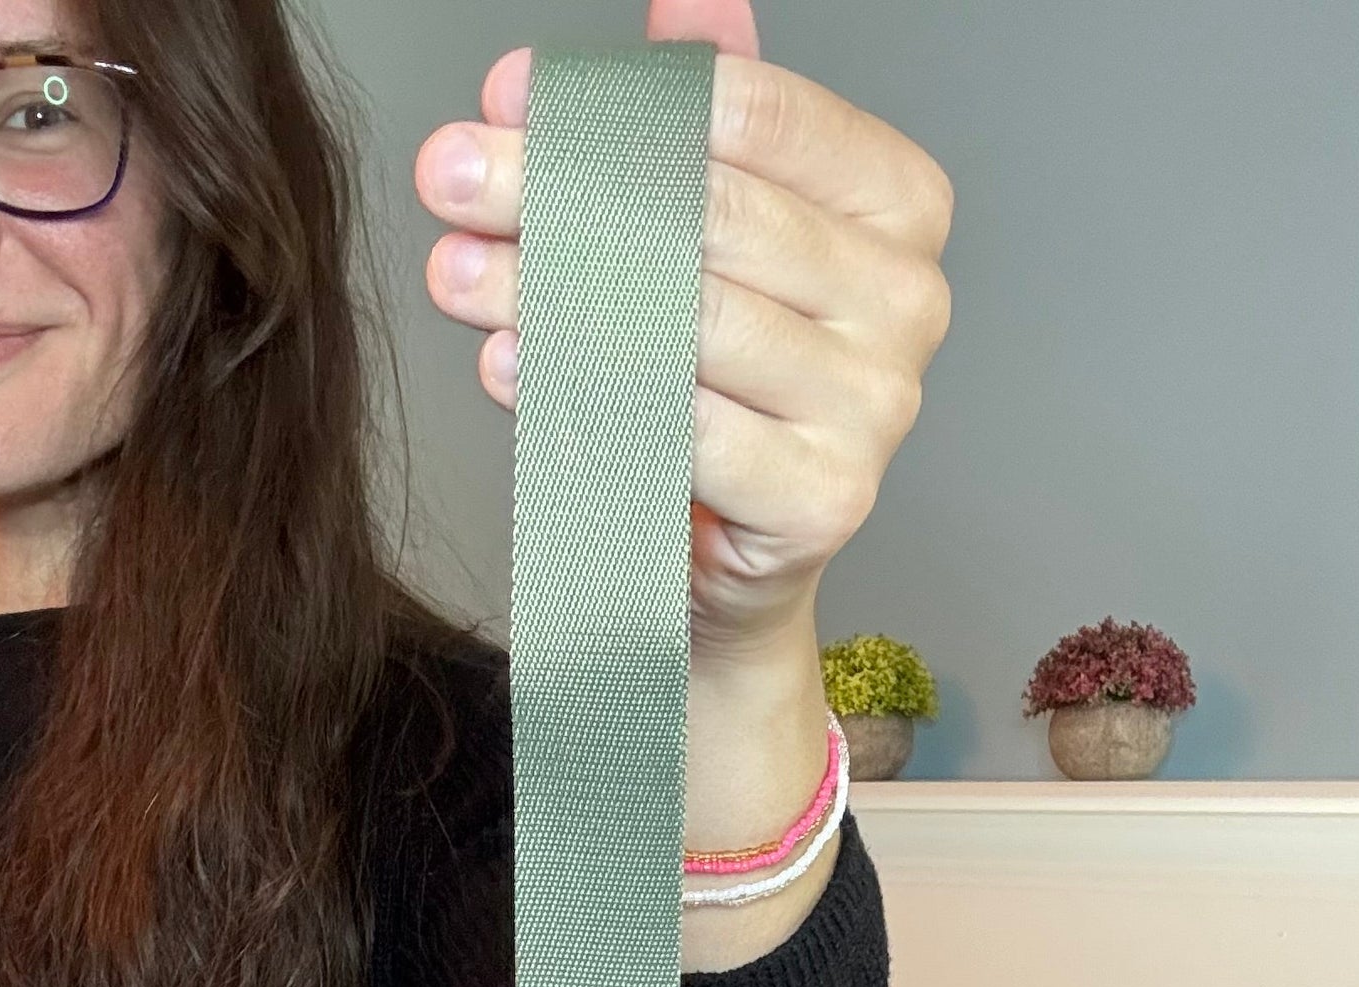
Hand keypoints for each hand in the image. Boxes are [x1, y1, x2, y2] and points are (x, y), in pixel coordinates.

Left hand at [414, 0, 952, 661]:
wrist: (734, 559)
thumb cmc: (723, 386)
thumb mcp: (717, 238)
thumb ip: (708, 123)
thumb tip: (680, 8)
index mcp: (897, 206)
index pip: (766, 119)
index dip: (628, 101)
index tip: (511, 98)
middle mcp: (905, 300)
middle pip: (714, 217)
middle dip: (562, 189)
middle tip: (453, 175)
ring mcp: (874, 406)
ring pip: (690, 324)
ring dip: (551, 290)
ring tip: (456, 269)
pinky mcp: (822, 498)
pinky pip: (685, 431)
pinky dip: (586, 393)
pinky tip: (511, 361)